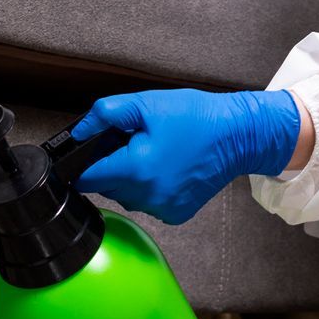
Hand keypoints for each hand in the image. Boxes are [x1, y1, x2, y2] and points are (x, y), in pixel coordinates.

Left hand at [71, 89, 302, 223]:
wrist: (238, 136)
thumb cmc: (197, 117)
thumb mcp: (147, 103)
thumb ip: (106, 114)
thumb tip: (79, 131)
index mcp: (135, 169)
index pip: (85, 178)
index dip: (82, 163)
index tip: (89, 153)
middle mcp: (146, 196)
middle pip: (105, 188)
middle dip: (111, 166)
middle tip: (132, 144)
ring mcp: (162, 209)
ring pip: (126, 197)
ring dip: (130, 180)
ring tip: (152, 154)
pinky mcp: (175, 214)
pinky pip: (148, 204)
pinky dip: (150, 190)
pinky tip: (166, 170)